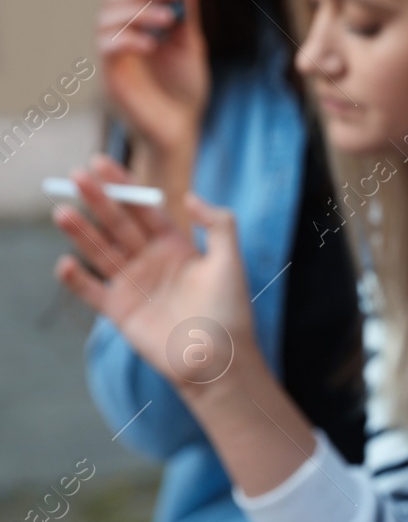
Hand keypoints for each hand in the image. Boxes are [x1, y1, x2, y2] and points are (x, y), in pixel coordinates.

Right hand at [52, 155, 258, 397]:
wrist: (218, 358)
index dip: (124, 186)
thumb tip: (190, 195)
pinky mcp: (120, 311)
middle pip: (118, 224)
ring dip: (81, 232)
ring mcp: (133, 285)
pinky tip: (65, 263)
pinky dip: (77, 279)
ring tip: (63, 211)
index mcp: (176, 246)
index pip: (144, 209)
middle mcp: (151, 261)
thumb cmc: (229, 310)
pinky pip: (92, 292)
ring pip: (101, 251)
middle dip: (98, 200)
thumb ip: (218, 224)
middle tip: (75, 176)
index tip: (101, 163)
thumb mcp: (230, 260)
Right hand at [97, 0, 207, 154]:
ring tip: (167, 18)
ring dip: (137, 12)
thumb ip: (187, 14)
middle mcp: (121, 35)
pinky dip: (128, 39)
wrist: (182, 127)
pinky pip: (106, 48)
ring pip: (106, 19)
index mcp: (139, 25)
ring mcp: (113, 55)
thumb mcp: (191, 44)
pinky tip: (152, 44)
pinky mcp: (110, 75)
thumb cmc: (185, 87)